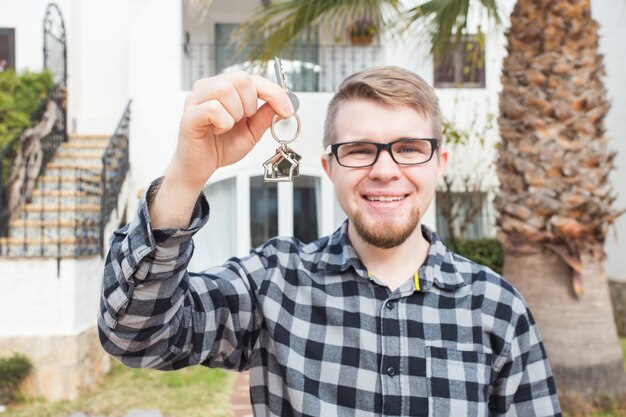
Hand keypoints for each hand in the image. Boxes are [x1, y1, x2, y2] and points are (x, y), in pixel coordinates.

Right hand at [172, 71, 293, 188]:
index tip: (287, 109)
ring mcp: (196, 99)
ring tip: (228, 126)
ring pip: (226, 90)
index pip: (253, 78)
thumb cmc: (221, 147)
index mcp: (223, 88)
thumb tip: (282, 104)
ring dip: (236, 113)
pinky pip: (213, 108)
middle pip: (240, 78)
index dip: (274, 92)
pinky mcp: (189, 115)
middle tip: (244, 120)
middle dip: (251, 104)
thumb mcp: (251, 132)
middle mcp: (208, 88)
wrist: (201, 167)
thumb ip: (264, 116)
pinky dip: (223, 123)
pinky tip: (217, 131)